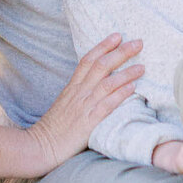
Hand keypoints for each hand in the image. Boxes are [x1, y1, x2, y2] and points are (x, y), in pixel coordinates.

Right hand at [24, 37, 143, 173]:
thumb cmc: (54, 128)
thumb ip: (79, 93)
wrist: (41, 146)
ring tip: (142, 66)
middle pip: (101, 66)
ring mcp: (83, 106)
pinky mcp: (88, 122)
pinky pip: (106, 105)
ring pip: (107, 83)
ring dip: (126, 73)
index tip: (118, 35)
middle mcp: (79, 93)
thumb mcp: (65, 104)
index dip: (103, 46)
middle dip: (120, 52)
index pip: (88, 60)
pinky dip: (120, 94)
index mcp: (72, 87)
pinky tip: (133, 88)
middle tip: (138, 43)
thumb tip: (96, 85)